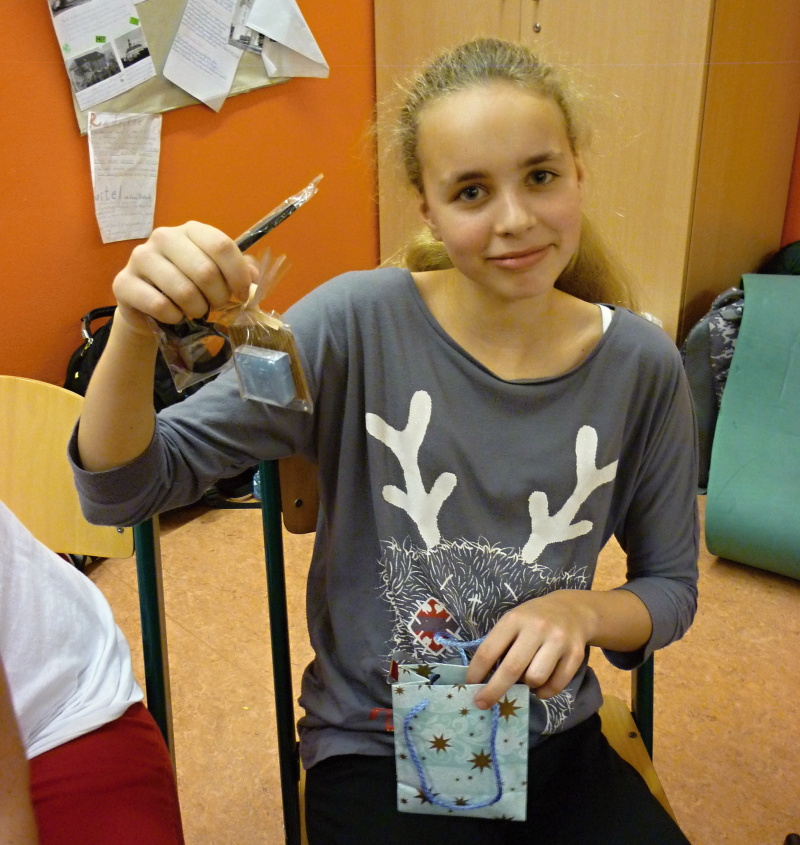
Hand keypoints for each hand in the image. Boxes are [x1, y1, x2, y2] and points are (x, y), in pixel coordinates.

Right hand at [112, 222, 258, 334]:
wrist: (147, 305)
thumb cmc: (188, 285)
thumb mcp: (217, 275)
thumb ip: (239, 271)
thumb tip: (254, 278)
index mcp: (191, 230)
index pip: (221, 245)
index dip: (238, 275)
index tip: (243, 295)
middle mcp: (163, 237)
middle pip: (205, 271)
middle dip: (219, 297)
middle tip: (217, 306)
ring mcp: (140, 258)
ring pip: (184, 290)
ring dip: (198, 309)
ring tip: (196, 311)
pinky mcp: (124, 282)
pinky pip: (160, 305)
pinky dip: (175, 317)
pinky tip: (175, 316)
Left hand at [465, 590, 595, 708]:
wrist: (573, 610)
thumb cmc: (533, 620)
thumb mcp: (513, 621)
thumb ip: (500, 645)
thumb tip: (482, 680)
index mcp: (514, 619)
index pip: (489, 650)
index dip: (476, 671)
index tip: (469, 686)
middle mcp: (536, 628)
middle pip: (511, 668)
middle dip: (493, 691)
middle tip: (482, 704)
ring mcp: (558, 641)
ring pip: (535, 679)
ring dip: (527, 686)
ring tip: (526, 679)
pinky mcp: (576, 655)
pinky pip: (556, 686)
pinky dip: (545, 692)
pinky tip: (541, 684)